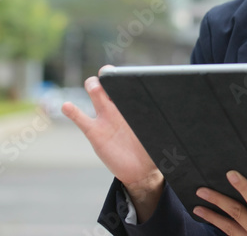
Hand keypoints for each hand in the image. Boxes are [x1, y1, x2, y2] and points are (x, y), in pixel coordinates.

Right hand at [62, 66, 163, 218]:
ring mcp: (105, 117)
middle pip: (108, 82)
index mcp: (135, 104)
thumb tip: (179, 119)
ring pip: (95, 93)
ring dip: (94, 86)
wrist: (141, 170)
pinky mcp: (94, 132)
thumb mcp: (160, 134)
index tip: (128, 75)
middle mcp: (119, 106)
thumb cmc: (152, 148)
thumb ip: (162, 123)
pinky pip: (80, 118)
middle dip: (107, 75)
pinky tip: (67, 106)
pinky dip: (72, 111)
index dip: (126, 76)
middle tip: (109, 76)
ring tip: (95, 88)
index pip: (128, 84)